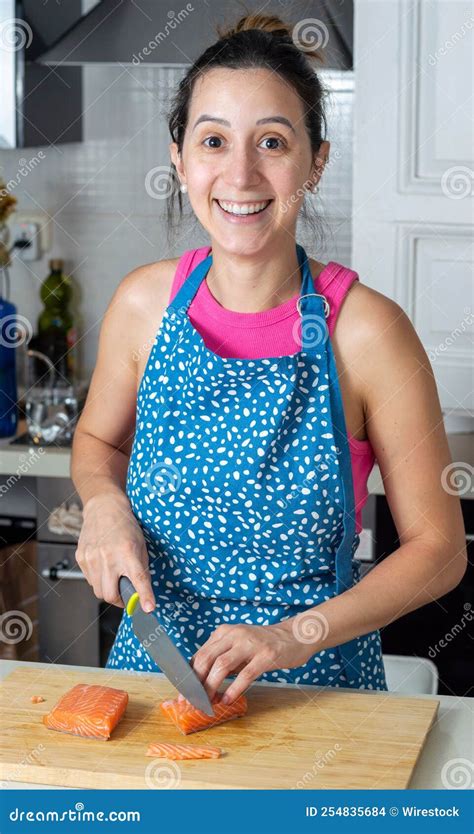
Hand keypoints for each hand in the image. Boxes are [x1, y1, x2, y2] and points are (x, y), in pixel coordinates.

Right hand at [76, 492, 154, 611]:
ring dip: (108, 589)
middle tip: (125, 595)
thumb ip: (141, 569)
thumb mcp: (141, 545)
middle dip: (119, 600)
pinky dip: (98, 579)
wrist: (104, 508)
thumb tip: (141, 594)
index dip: (143, 597)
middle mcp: (108, 556)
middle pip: (110, 595)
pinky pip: (90, 580)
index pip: (137, 579)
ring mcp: (91, 558)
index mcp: (127, 552)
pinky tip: (103, 565)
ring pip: (98, 591)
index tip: (148, 609)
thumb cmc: (125, 526)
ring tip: (114, 574)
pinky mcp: (81, 557)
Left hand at [190, 619, 314, 703]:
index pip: (200, 654)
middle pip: (206, 659)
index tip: (184, 695)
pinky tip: (228, 700)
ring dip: (211, 687)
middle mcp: (235, 634)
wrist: (294, 637)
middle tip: (192, 702)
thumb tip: (201, 684)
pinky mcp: (267, 655)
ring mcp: (251, 643)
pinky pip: (246, 674)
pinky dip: (234, 689)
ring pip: (222, 666)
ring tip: (208, 703)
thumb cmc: (263, 645)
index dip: (189, 676)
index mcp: (224, 632)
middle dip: (196, 683)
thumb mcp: (238, 647)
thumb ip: (221, 659)